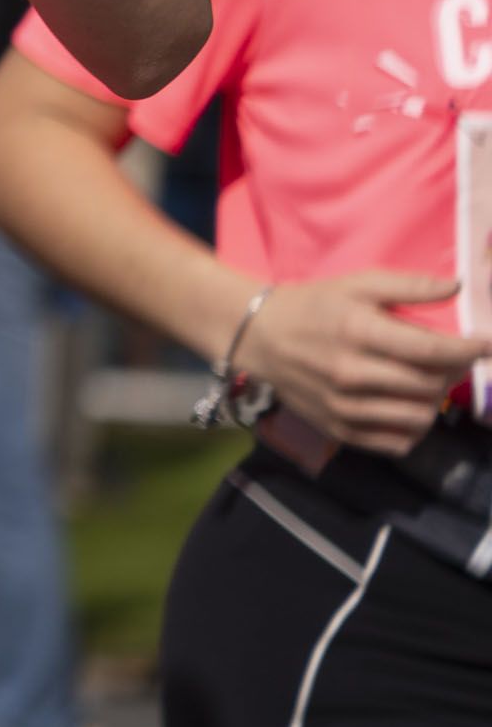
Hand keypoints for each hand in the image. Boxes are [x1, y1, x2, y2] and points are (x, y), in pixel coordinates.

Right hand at [236, 270, 491, 454]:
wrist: (257, 336)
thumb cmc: (312, 305)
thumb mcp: (356, 284)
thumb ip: (408, 286)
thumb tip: (458, 287)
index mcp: (358, 332)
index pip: (431, 351)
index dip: (468, 350)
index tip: (485, 345)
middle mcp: (352, 374)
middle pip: (429, 385)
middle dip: (454, 372)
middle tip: (453, 360)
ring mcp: (344, 406)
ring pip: (418, 417)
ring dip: (435, 401)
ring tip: (429, 383)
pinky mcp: (338, 429)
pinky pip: (396, 442)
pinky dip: (413, 428)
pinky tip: (408, 407)